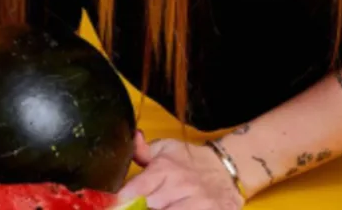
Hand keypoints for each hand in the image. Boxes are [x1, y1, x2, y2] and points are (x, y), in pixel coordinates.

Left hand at [117, 132, 243, 209]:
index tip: (115, 203)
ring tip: (157, 205)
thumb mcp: (165, 149)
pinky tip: (171, 208)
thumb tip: (131, 138)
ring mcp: (199, 202)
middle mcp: (181, 186)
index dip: (123, 199)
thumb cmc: (189, 160)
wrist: (225, 169)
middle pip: (149, 206)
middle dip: (140, 208)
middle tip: (137, 205)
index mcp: (165, 169)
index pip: (137, 189)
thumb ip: (142, 150)